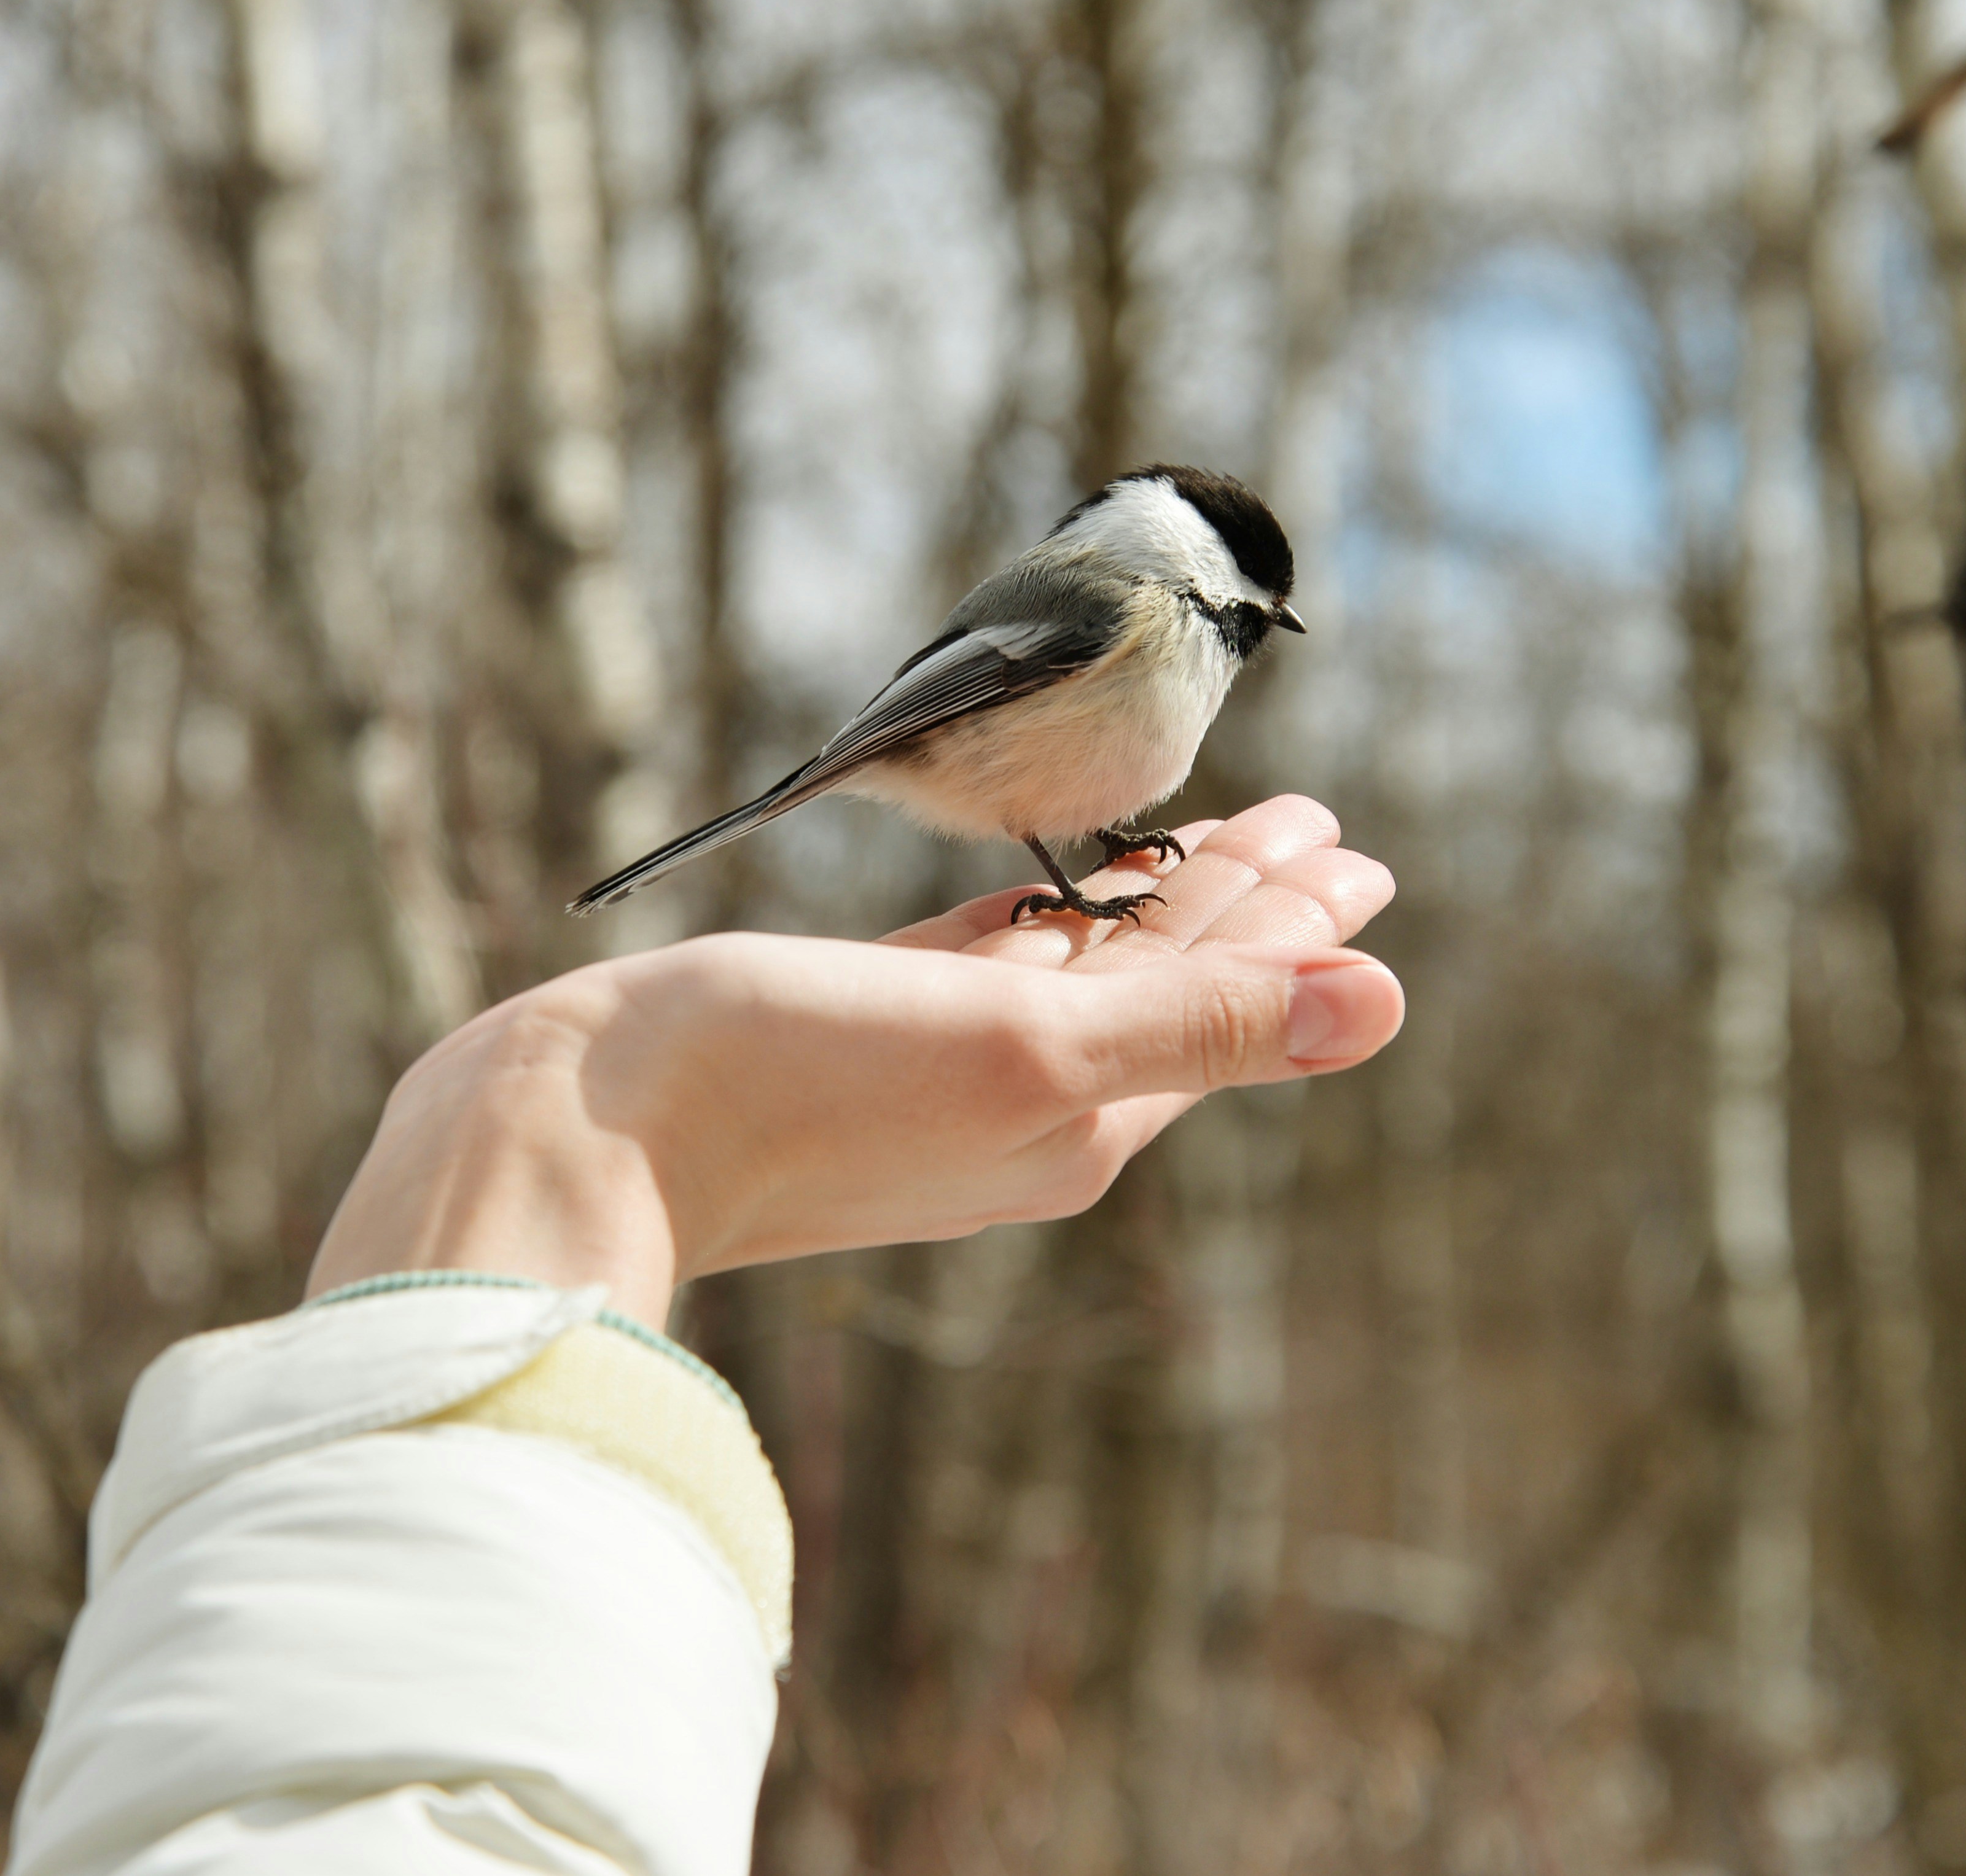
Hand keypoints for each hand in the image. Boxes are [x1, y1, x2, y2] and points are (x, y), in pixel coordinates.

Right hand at [305, 795, 1402, 1316]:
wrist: (581, 1135)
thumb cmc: (794, 1083)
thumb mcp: (1027, 1048)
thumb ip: (1206, 1025)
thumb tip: (1383, 1002)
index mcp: (1080, 1119)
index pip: (1224, 999)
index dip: (1295, 922)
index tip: (1359, 854)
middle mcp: (1023, 1107)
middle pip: (1171, 981)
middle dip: (1249, 904)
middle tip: (1321, 829)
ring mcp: (936, 1075)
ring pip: (1082, 970)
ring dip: (1157, 901)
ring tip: (1222, 837)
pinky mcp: (851, 1035)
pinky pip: (980, 972)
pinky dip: (1039, 926)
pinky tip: (1053, 900)